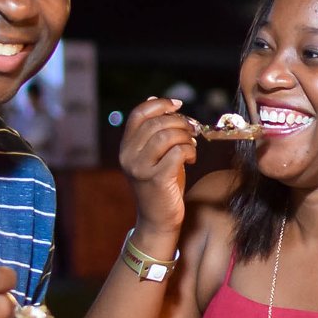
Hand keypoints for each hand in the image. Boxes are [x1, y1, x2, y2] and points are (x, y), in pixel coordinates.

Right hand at [119, 96, 198, 233]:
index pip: (139, 113)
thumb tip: (153, 98)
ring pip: (168, 135)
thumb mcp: (154, 154)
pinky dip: (190, 151)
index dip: (160, 104)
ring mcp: (140, 168)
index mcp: (126, 147)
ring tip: (191, 146)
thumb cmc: (161, 184)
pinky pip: (178, 152)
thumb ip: (152, 130)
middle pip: (157, 122)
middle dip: (181, 123)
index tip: (178, 105)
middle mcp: (128, 156)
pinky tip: (191, 158)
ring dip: (186, 137)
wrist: (158, 219)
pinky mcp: (156, 179)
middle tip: (192, 132)